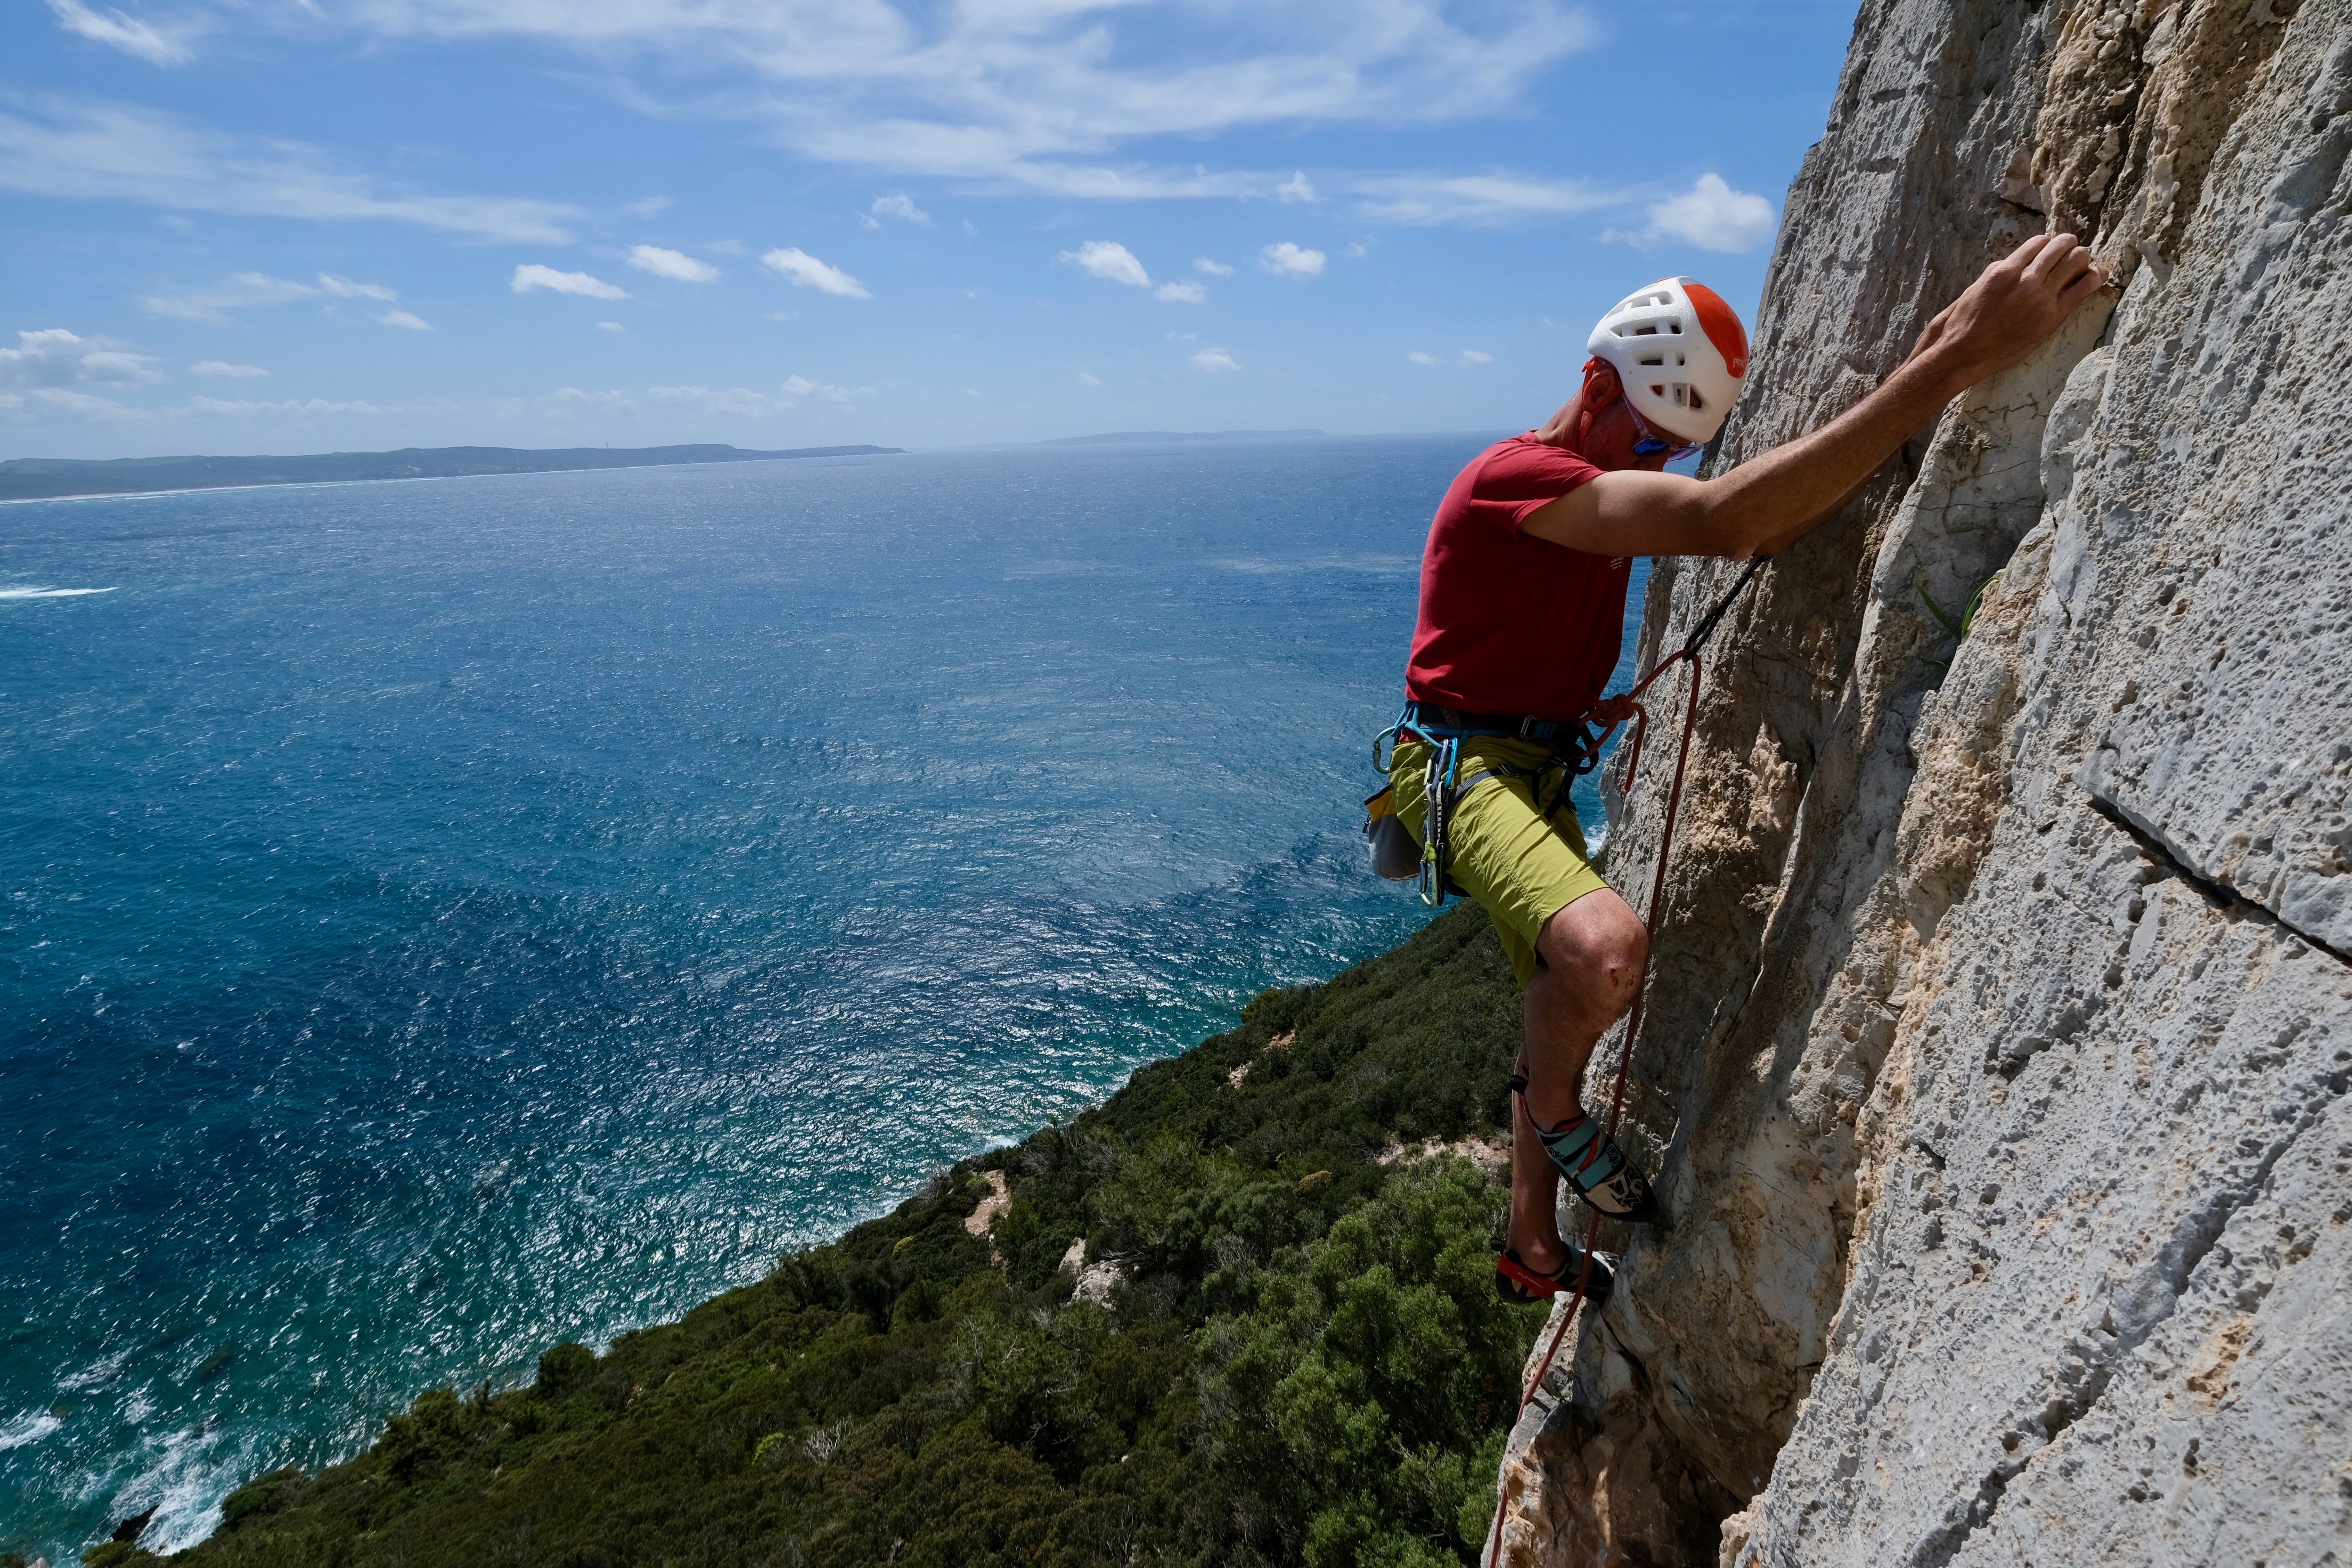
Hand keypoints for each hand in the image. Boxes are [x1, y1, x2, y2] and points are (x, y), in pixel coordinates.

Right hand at [1917, 232, 2108, 382]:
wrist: (1963, 354)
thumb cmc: (1965, 324)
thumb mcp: (1977, 287)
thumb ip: (1999, 271)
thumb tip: (2017, 262)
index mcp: (2004, 269)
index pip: (2039, 242)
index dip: (2048, 244)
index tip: (2051, 250)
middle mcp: (2025, 279)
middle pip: (2061, 247)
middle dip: (2068, 246)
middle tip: (2072, 251)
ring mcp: (2041, 297)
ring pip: (2077, 260)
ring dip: (2083, 258)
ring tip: (2084, 263)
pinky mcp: (2053, 316)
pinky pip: (2085, 287)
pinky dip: (2095, 277)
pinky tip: (2098, 275)